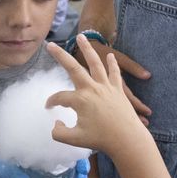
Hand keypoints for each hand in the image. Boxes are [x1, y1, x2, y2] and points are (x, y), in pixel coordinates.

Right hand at [44, 37, 151, 156]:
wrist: (127, 140)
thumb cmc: (101, 140)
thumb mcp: (75, 140)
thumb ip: (59, 133)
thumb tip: (56, 124)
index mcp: (80, 100)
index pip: (59, 97)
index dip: (52, 102)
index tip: (49, 107)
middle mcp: (92, 89)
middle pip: (73, 68)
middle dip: (60, 56)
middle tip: (50, 45)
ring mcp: (106, 87)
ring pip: (95, 63)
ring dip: (87, 49)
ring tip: (81, 37)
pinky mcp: (118, 90)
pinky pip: (115, 73)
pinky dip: (112, 64)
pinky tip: (110, 56)